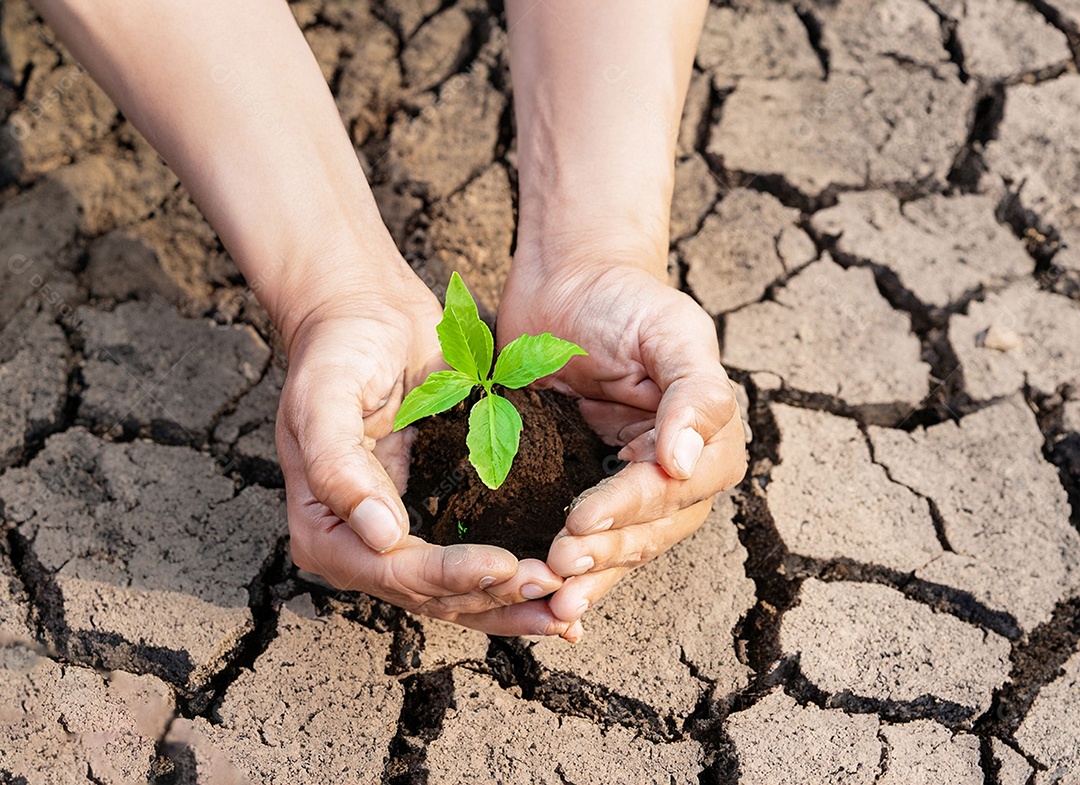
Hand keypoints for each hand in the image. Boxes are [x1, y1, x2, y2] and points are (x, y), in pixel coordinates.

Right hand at [276, 264, 578, 637]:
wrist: (365, 314)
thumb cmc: (337, 350)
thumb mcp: (323, 399)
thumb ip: (339, 468)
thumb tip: (380, 536)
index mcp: (325, 529)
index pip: (392, 571)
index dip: (450, 577)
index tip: (506, 566)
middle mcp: (363, 546)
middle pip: (432, 594)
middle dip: (493, 597)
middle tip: (553, 589)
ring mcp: (402, 537)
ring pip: (460, 593)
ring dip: (512, 603)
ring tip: (566, 609)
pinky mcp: (440, 516)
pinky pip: (477, 560)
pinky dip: (514, 579)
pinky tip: (558, 590)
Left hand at [497, 248, 747, 627]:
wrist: (568, 283)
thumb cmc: (626, 299)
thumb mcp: (672, 331)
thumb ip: (695, 394)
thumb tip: (688, 466)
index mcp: (705, 441)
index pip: (670, 490)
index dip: (628, 510)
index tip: (581, 522)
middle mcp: (672, 474)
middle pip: (648, 531)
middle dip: (605, 553)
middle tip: (559, 567)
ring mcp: (624, 484)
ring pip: (619, 545)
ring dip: (590, 575)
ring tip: (552, 597)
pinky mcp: (579, 485)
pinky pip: (581, 534)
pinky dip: (567, 565)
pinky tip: (542, 593)